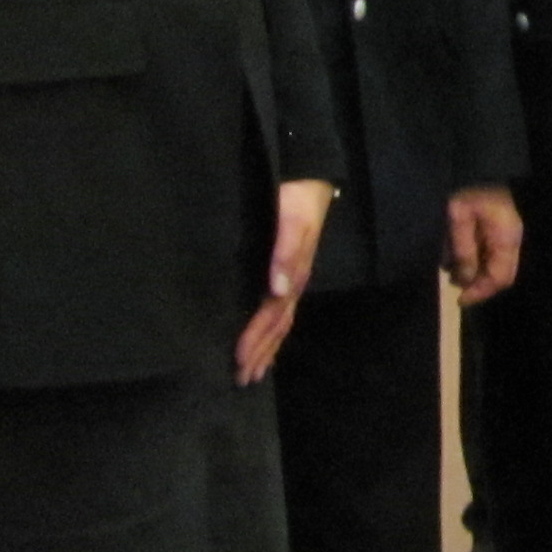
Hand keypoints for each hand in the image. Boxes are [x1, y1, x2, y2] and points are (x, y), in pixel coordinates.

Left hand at [237, 178, 333, 383]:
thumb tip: (278, 291)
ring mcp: (293, 275)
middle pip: (277, 325)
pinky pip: (281, 308)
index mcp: (293, 274)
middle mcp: (293, 280)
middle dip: (262, 352)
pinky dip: (274, 328)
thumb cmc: (298, 195)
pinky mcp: (290, 268)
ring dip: (268, 346)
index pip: (272, 316)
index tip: (240, 362)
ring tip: (256, 369)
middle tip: (243, 379)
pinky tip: (267, 335)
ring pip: (280, 320)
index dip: (256, 340)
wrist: (311, 172)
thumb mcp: (293, 220)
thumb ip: (285, 253)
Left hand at [444, 184, 522, 303]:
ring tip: (452, 267)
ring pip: (494, 266)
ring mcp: (507, 237)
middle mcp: (510, 242)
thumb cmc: (472, 189)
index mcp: (506, 239)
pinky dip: (474, 260)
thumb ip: (462, 248)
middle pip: (499, 276)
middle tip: (454, 283)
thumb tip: (462, 278)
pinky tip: (458, 254)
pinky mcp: (499, 231)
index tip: (460, 299)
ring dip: (473, 271)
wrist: (483, 164)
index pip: (500, 278)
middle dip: (476, 284)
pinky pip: (489, 254)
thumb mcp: (460, 217)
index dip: (480, 292)